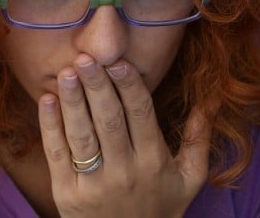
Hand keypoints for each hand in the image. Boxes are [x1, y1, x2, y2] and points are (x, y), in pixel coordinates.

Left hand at [38, 55, 211, 216]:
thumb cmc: (162, 207)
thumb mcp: (190, 177)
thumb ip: (199, 137)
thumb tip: (213, 98)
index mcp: (154, 161)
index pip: (141, 115)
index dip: (130, 86)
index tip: (119, 61)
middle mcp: (125, 172)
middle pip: (109, 120)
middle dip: (97, 86)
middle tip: (87, 57)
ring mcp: (94, 184)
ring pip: (82, 135)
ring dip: (72, 101)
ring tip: (67, 72)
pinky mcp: (67, 195)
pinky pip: (57, 155)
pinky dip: (50, 126)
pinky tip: (47, 100)